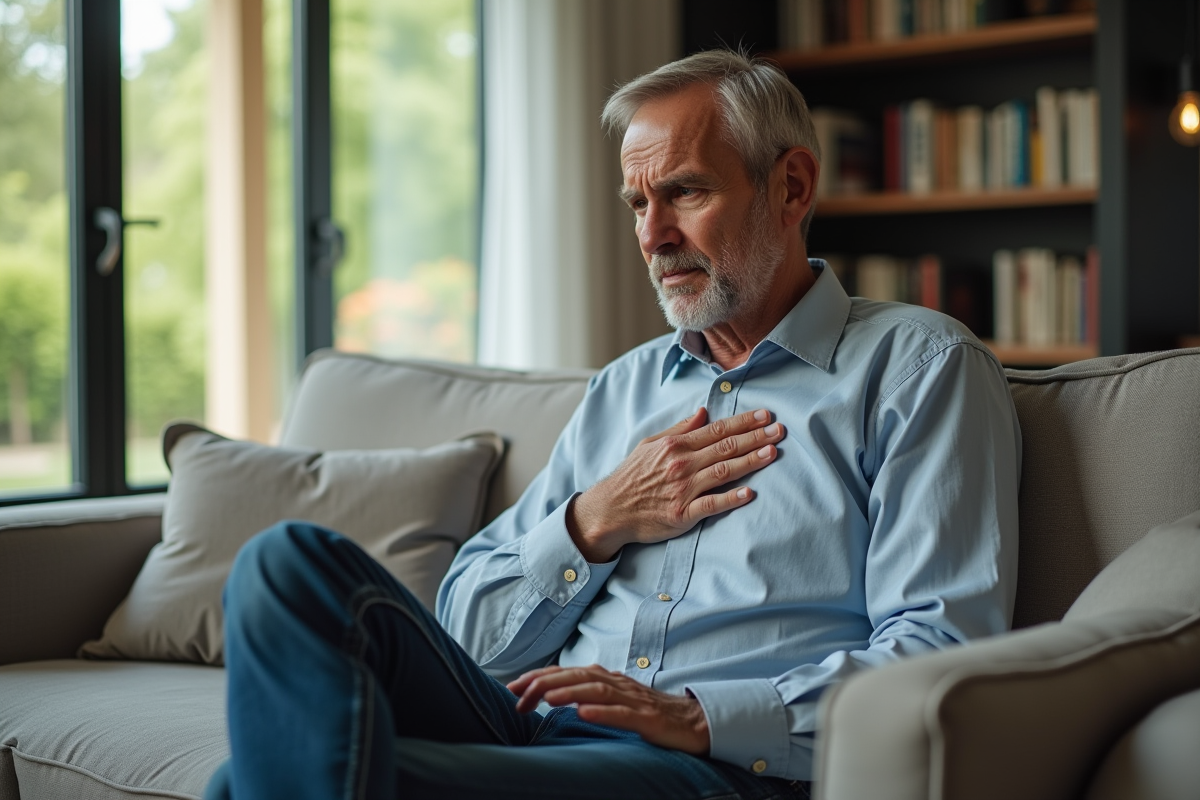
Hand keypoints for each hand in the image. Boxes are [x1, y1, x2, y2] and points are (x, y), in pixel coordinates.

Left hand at [507, 665, 709, 754]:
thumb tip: (554, 696)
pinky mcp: (649, 719)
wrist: (693, 722)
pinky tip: (584, 714)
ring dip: (569, 692)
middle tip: (517, 694)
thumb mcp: (615, 702)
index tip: (512, 688)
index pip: (567, 673)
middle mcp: (618, 684)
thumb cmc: (650, 713)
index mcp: (607, 680)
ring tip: (546, 698)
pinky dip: (602, 712)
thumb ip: (589, 696)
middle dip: (545, 683)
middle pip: (578, 676)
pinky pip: (624, 714)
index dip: (539, 678)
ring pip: (597, 691)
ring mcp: (634, 700)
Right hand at [568, 407, 784, 561]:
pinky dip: (730, 499)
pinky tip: (749, 493)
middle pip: (726, 447)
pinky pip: (711, 505)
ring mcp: (683, 490)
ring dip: (750, 461)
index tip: (766, 416)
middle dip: (756, 437)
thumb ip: (678, 429)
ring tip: (773, 453)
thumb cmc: (632, 477)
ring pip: (723, 472)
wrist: (611, 509)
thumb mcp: (650, 444)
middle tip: (780, 430)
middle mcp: (682, 464)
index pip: (717, 430)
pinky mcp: (682, 514)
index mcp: (675, 445)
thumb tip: (703, 412)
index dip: (744, 422)